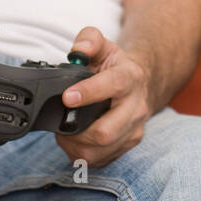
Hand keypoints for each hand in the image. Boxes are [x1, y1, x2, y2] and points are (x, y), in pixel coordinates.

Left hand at [54, 26, 151, 167]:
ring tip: (65, 130)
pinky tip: (76, 139)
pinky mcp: (128, 146)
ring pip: (100, 150)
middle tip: (61, 119)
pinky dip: (81, 153)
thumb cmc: (115, 67)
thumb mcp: (104, 46)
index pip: (114, 85)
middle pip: (107, 131)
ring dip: (75, 144)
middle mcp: (137, 107)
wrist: (139, 85)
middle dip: (77, 130)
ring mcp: (134, 130)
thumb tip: (78, 50)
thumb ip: (89, 40)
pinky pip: (100, 159)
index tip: (67, 97)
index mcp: (131, 77)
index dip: (89, 92)